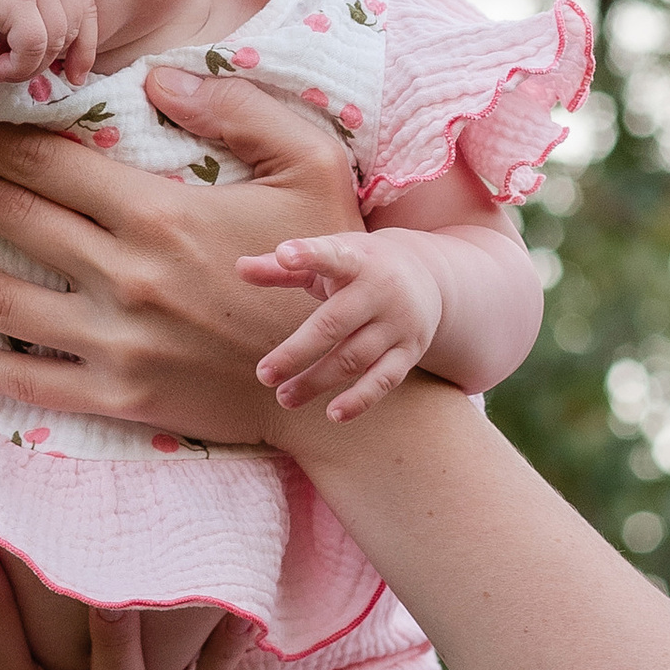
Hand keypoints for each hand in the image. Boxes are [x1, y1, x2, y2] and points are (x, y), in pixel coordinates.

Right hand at [0, 0, 100, 85]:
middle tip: (13, 67)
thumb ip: (44, 10)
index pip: (86, 9)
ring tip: (0, 68)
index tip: (74, 77)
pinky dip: (18, 67)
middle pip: (73, 29)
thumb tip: (76, 65)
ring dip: (28, 67)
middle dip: (47, 59)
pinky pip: (35, 47)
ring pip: (55, 42)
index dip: (84, 47)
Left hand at [0, 70, 365, 444]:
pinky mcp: (118, 395)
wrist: (336, 380)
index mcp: (161, 213)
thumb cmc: (322, 267)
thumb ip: (239, 111)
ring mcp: (117, 341)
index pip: (48, 162)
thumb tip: (156, 79)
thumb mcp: (311, 165)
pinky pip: (24, 381)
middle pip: (11, 217)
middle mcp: (127, 275)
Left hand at [236, 229, 445, 421]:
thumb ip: (284, 268)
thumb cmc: (360, 267)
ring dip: (317, 381)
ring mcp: (398, 323)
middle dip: (297, 352)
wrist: (430, 277)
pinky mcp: (410, 351)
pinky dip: (360, 399)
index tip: (284, 254)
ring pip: (354, 357)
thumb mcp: (329, 257)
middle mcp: (380, 290)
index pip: (332, 254)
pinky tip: (333, 415)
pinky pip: (384, 380)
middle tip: (263, 374)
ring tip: (283, 397)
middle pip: (334, 324)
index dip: (308, 255)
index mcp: (356, 260)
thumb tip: (239, 268)